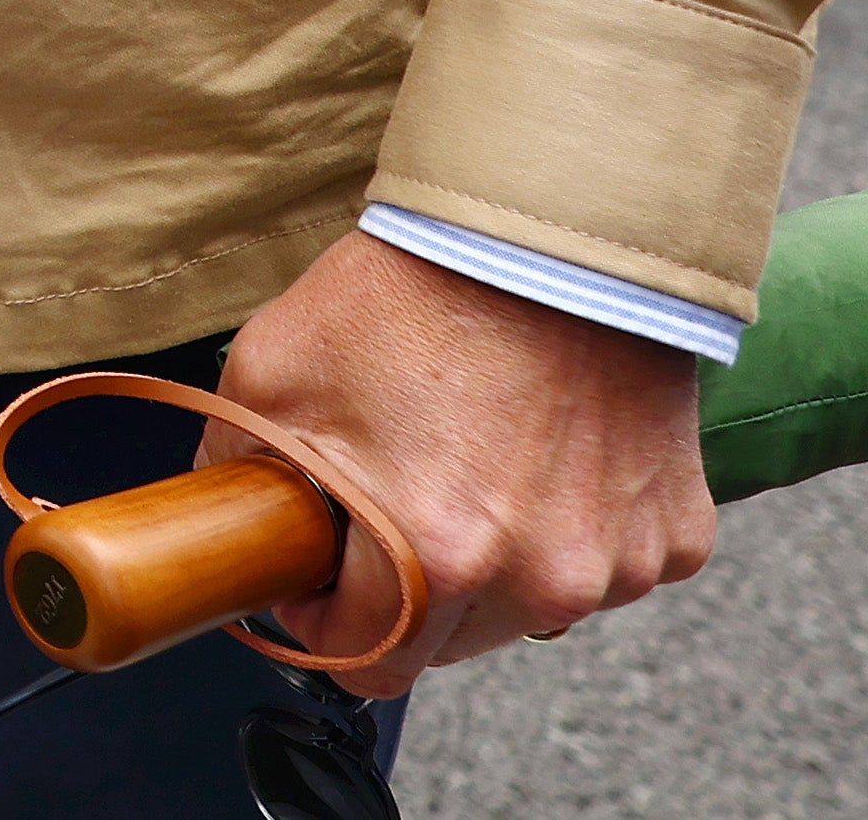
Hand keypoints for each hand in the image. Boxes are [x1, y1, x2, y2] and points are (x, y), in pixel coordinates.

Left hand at [205, 230, 712, 690]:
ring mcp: (616, 563)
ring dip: (493, 565)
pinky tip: (542, 457)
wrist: (545, 234)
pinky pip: (606, 567)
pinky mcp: (673, 536)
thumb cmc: (409, 296)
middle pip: (450, 646)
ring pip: (529, 609)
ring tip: (468, 465)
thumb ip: (236, 467)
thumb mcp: (271, 372)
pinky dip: (570, 531)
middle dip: (404, 594)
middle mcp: (538, 578)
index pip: (368, 663)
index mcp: (434, 557)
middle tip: (387, 504)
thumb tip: (224, 520)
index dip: (324, 618)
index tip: (315, 573)